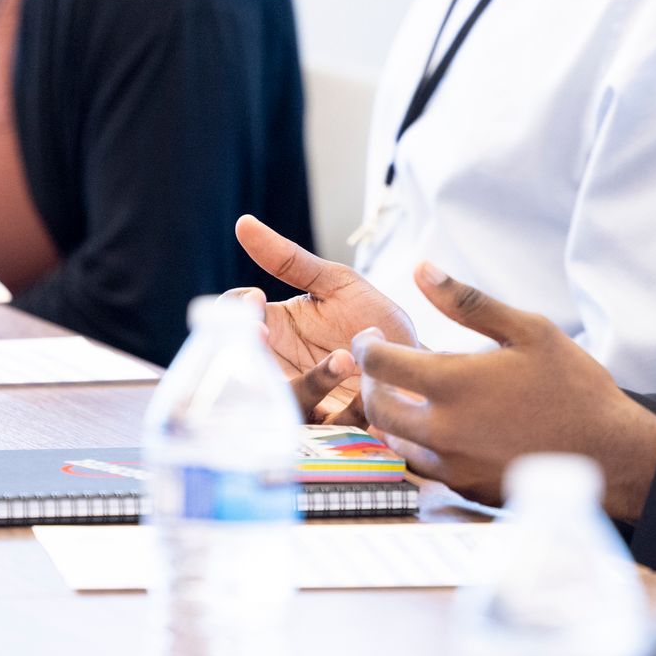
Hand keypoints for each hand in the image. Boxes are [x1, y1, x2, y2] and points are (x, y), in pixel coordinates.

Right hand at [228, 214, 417, 422]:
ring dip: (310, 382)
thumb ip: (290, 260)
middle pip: (245, 369)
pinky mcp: (335, 431)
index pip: (234, 320)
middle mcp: (280, 369)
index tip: (255, 301)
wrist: (420, 359)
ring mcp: (304, 402)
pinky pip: (327, 430)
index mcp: (275, 330)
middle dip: (253, 356)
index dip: (236, 313)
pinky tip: (368, 393)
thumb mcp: (336, 284)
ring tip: (345, 357)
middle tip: (264, 337)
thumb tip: (243, 223)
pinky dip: (345, 412)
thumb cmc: (374, 322)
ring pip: (286, 403)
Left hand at [353, 262, 655, 519]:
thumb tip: (421, 269)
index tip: (372, 337)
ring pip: (395, 440)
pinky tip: (440, 425)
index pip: (381, 364)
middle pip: (376, 407)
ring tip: (411, 394)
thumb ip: (468, 302)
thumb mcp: (527, 330)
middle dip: (371, 383)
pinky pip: (423, 465)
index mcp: (454, 385)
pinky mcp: (465, 488)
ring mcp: (452, 465)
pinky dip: (419, 443)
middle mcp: (443, 430)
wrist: (608, 453)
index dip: (367, 346)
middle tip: (385, 367)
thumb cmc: (572, 386)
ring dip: (392, 416)